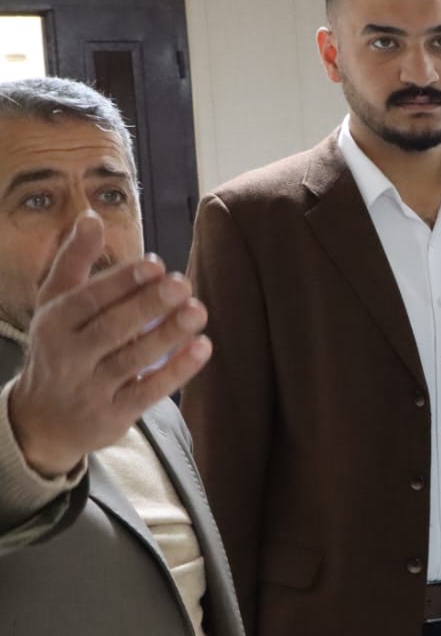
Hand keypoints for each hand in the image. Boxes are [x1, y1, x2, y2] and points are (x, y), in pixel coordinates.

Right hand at [8, 212, 210, 476]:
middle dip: (148, 305)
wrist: (42, 419)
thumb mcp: (56, 303)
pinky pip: (148, 392)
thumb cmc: (60, 346)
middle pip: (111, 328)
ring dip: (168, 335)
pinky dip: (176, 371)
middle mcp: (68, 356)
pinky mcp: (113, 415)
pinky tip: (202, 348)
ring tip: (199, 311)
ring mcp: (90, 388)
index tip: (156, 264)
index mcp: (54, 322)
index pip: (88, 300)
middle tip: (184, 283)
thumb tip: (91, 216)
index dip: (122, 282)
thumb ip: (75, 260)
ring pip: (132, 360)